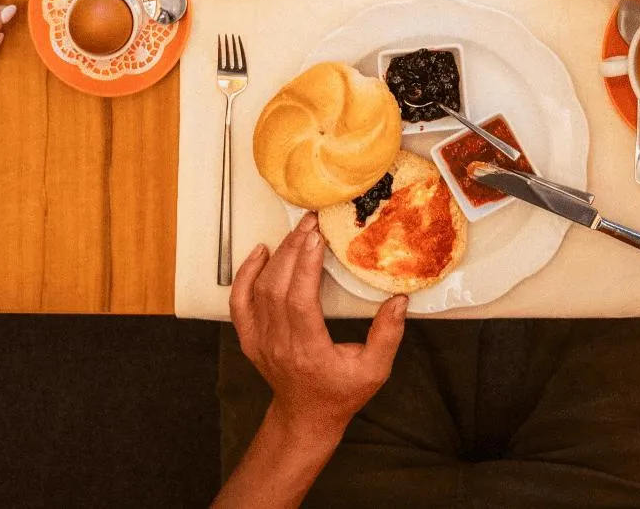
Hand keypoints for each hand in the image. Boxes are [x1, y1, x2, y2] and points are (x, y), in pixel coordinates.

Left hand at [230, 212, 407, 440]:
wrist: (306, 417)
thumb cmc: (341, 392)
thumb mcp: (374, 370)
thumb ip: (388, 335)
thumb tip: (399, 300)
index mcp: (308, 352)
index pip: (300, 303)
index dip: (306, 267)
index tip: (317, 237)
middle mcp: (279, 344)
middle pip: (278, 288)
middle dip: (294, 249)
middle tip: (311, 221)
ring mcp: (260, 341)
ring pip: (261, 289)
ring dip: (279, 255)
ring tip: (298, 230)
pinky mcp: (250, 337)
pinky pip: (239, 301)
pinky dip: (245, 274)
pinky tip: (260, 251)